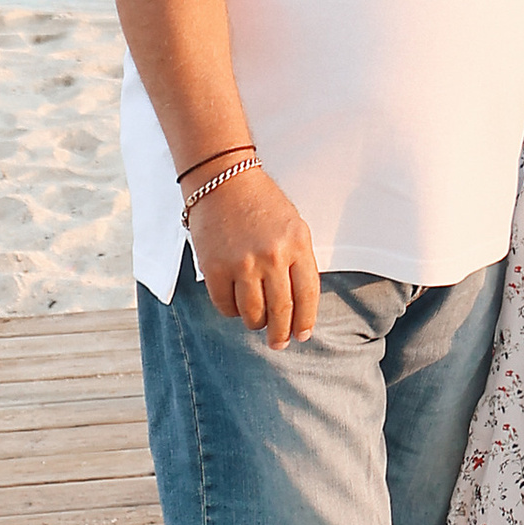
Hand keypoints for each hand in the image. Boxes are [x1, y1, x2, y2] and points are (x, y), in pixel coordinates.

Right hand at [189, 168, 321, 345]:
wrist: (223, 180)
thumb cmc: (261, 202)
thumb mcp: (293, 226)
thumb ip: (298, 260)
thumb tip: (299, 303)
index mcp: (297, 244)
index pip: (308, 294)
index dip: (306, 320)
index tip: (302, 335)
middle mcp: (272, 256)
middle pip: (282, 310)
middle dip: (282, 333)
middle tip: (279, 344)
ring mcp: (243, 264)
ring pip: (253, 313)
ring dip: (256, 324)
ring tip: (257, 323)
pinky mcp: (215, 269)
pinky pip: (226, 306)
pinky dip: (232, 312)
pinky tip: (236, 306)